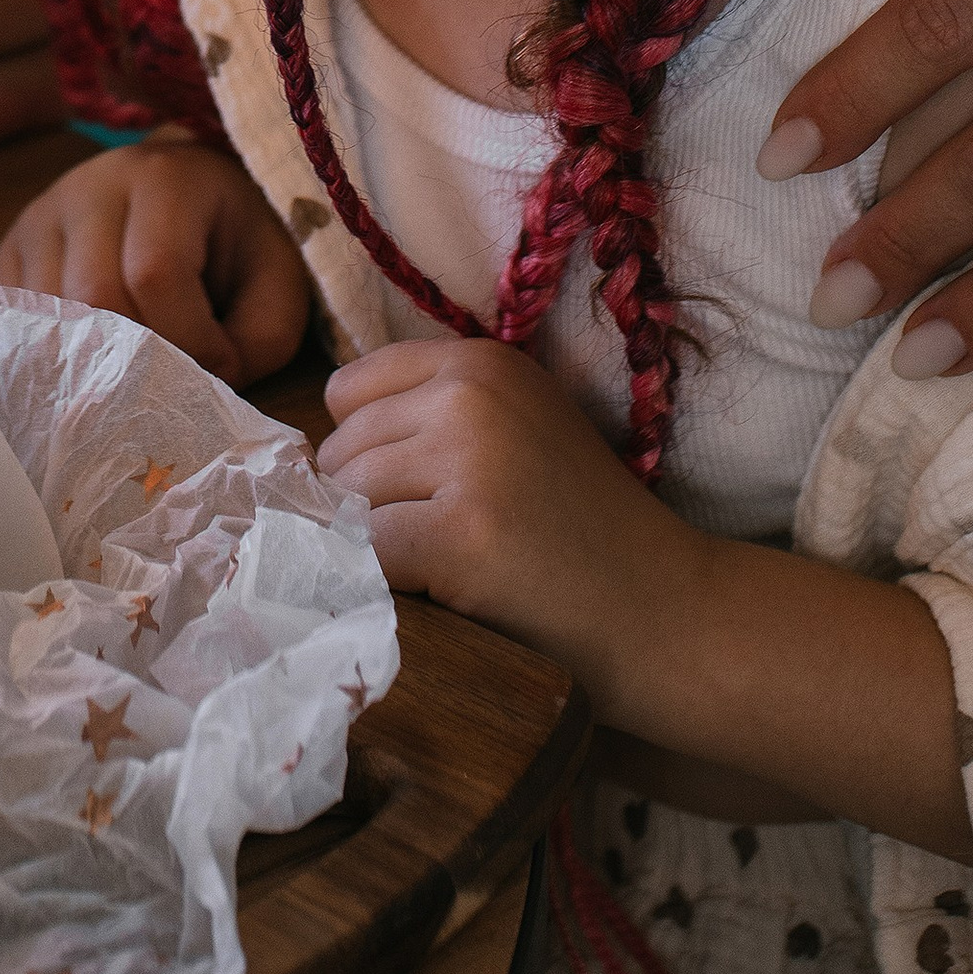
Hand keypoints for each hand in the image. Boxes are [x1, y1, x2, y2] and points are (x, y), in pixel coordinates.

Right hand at [0, 137, 308, 386]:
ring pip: (50, 316)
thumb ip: (259, 339)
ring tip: (141, 367)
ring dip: (99, 362)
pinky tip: (97, 357)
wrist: (189, 192)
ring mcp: (41, 216)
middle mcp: (89, 186)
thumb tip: (203, 387)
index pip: (155, 273)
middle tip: (178, 375)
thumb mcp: (276, 282)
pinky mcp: (11, 249)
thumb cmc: (237, 241)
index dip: (192, 339)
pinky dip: (60, 356)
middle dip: (143, 356)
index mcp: (163, 177)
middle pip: (94, 296)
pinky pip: (19, 321)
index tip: (225, 363)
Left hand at [317, 338, 972, 852]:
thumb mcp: (514, 435)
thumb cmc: (580, 534)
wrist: (666, 613)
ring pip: (344, 501)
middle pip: (340, 448)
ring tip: (449, 570)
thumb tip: (305, 452)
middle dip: (367, 504)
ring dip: (376, 546)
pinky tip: (442, 595)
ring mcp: (466, 459)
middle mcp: (470, 394)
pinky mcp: (458, 532)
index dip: (366, 450)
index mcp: (481, 360)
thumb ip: (429, 418)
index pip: (348, 389)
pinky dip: (385, 583)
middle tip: (441, 545)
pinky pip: (364, 552)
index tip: (412, 493)